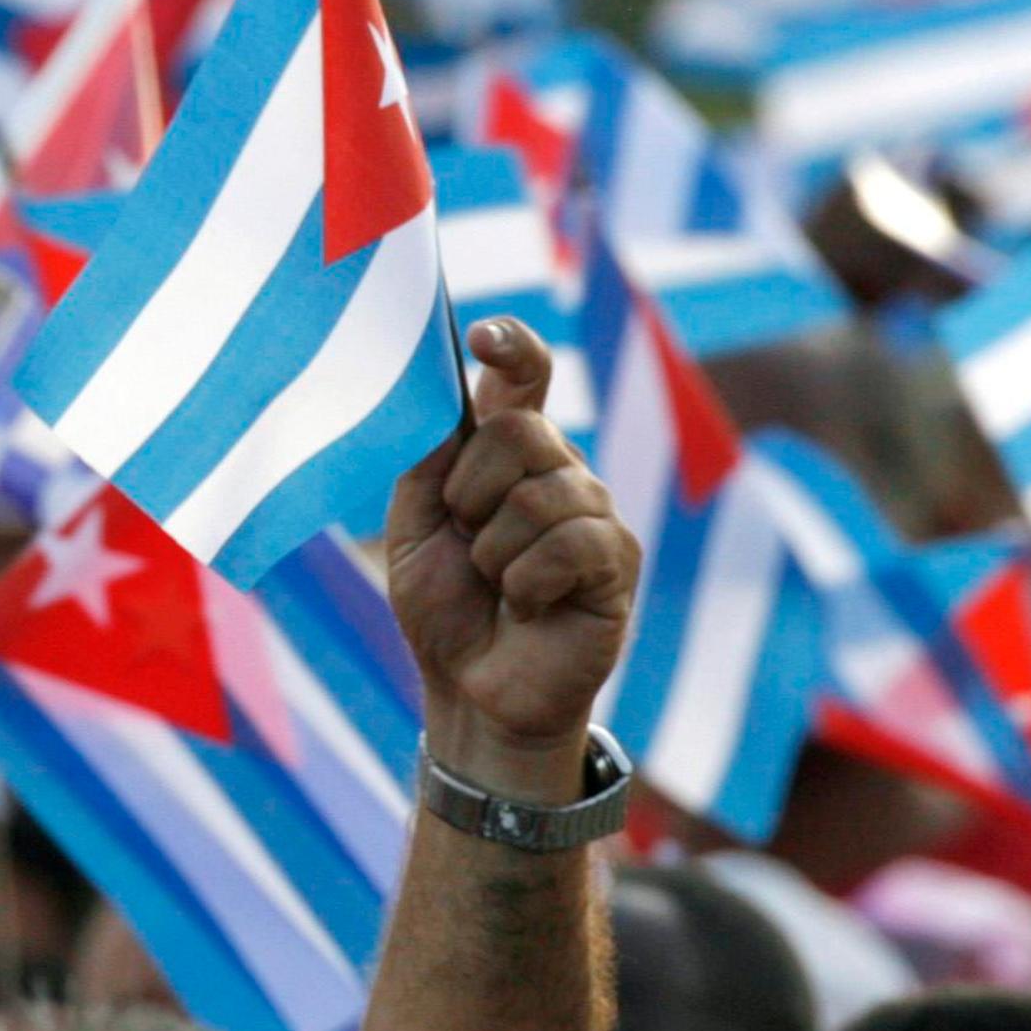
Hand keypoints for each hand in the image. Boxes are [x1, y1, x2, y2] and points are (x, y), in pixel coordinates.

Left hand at [383, 318, 637, 802]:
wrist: (471, 692)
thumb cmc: (445, 609)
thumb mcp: (414, 526)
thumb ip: (428, 458)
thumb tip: (446, 393)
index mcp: (506, 453)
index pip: (524, 377)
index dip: (511, 348)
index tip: (481, 337)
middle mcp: (558, 469)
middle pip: (519, 430)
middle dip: (471, 490)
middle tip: (467, 539)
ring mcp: (594, 511)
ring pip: (541, 492)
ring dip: (495, 551)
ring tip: (498, 584)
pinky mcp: (616, 559)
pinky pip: (569, 543)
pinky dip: (528, 582)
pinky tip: (529, 605)